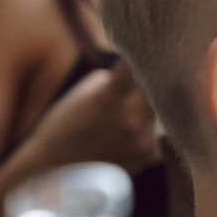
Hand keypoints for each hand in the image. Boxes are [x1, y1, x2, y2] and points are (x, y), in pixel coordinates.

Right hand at [18, 60, 161, 174]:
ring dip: (150, 105)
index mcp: (110, 97)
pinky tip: (125, 133)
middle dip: (155, 76)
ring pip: (159, 110)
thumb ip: (116, 80)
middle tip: (157, 65)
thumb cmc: (65, 126)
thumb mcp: (84, 93)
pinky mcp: (150, 157)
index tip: (150, 42)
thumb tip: (143, 73)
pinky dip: (146, 129)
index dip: (144, 51)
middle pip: (159, 85)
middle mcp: (132, 119)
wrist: (56, 173)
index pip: (138, 63)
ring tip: (130, 106)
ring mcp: (144, 140)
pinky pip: (156, 132)